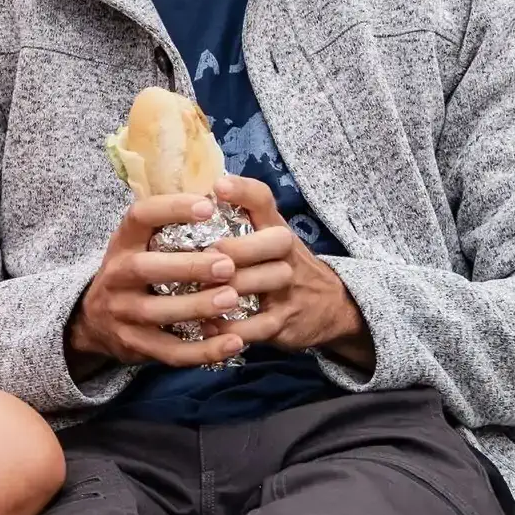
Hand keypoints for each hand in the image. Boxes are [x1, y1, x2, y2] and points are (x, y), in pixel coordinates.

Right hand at [67, 193, 254, 371]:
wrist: (94, 320)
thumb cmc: (134, 271)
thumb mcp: (139, 243)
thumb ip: (169, 225)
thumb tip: (222, 188)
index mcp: (123, 241)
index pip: (141, 216)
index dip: (172, 208)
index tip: (208, 205)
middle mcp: (117, 274)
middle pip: (146, 268)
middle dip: (188, 266)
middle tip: (228, 264)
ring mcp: (122, 312)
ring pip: (159, 312)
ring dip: (197, 307)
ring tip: (233, 299)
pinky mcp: (135, 345)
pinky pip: (170, 351)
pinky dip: (203, 350)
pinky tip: (233, 342)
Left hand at [211, 176, 369, 362]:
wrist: (332, 306)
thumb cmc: (282, 264)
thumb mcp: (269, 238)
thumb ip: (238, 220)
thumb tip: (183, 204)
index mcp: (274, 227)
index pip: (264, 200)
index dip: (243, 191)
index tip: (219, 186)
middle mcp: (286, 253)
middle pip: (272, 241)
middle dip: (239, 248)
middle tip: (208, 253)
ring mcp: (288, 287)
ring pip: (263, 283)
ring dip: (229, 288)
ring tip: (196, 293)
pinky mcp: (284, 321)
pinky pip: (258, 326)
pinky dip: (231, 328)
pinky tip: (206, 327)